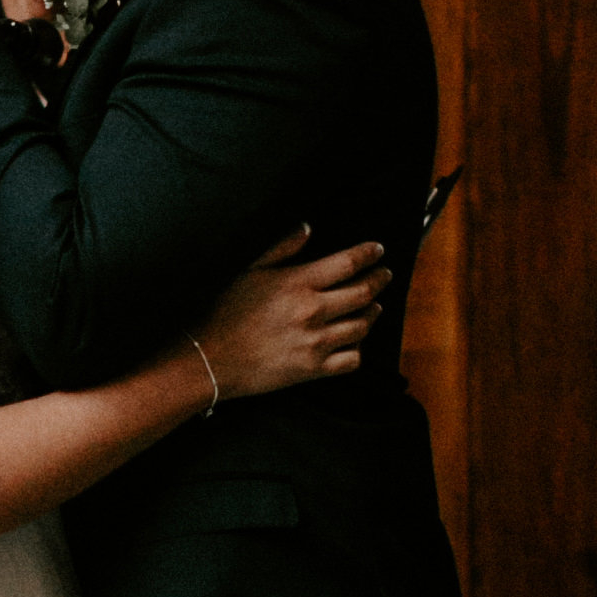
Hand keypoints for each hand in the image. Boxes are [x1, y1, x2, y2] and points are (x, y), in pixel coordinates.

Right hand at [190, 231, 390, 400]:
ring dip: (373, 312)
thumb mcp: (249, 270)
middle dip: (380, 280)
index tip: (378, 251)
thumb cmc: (225, 312)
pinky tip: (355, 340)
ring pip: (363, 326)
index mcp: (298, 283)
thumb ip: (282, 248)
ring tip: (374, 306)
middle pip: (364, 293)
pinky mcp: (313, 369)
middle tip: (385, 275)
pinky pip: (352, 359)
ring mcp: (315, 343)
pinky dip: (359, 348)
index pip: (348, 263)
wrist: (210, 358)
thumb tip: (308, 228)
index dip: (369, 254)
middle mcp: (312, 312)